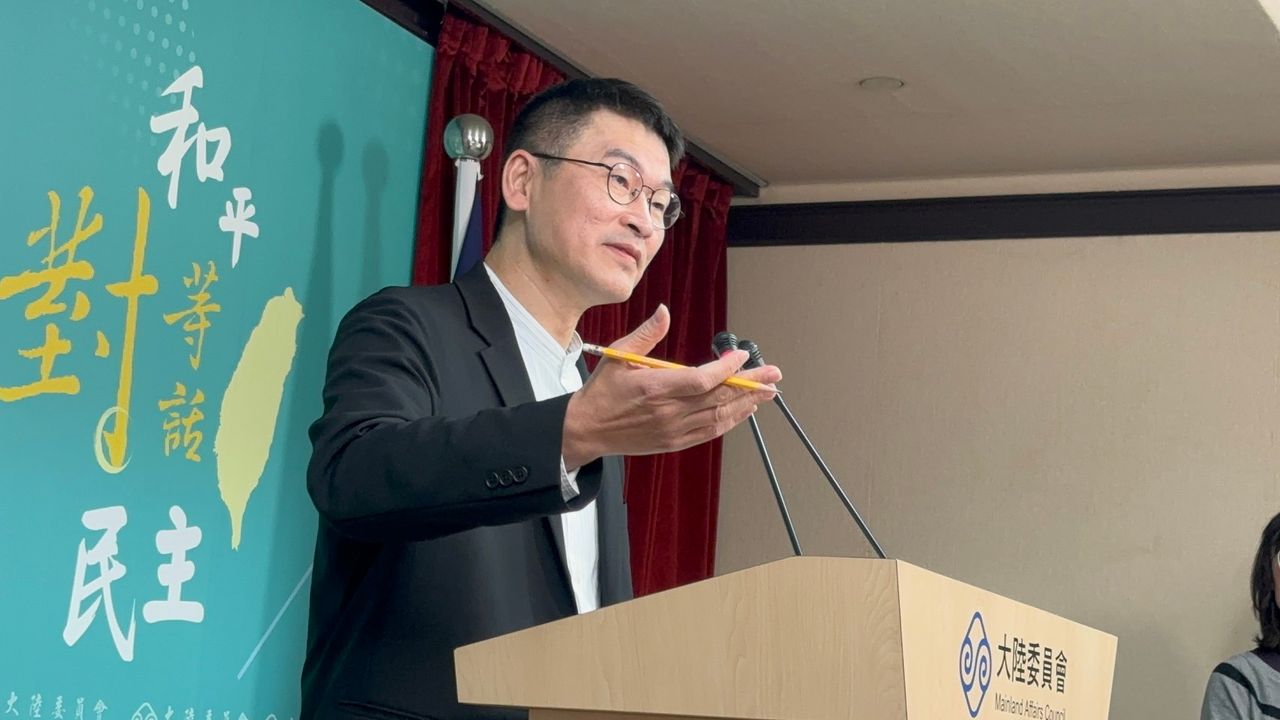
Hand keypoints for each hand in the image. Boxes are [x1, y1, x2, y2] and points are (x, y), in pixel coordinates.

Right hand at [562, 305, 781, 469]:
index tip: (742, 355)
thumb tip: (665, 311)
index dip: (727, 368)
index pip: (703, 379)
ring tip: (766, 391)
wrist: (587, 429)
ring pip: (720, 417)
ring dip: (746, 403)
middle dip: (750, 384)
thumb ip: (646, 334)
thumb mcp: (619, 355)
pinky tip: (744, 410)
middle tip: (773, 374)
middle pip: (719, 398)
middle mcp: (668, 412)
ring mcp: (673, 430)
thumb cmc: (603, 391)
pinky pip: (710, 432)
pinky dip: (731, 421)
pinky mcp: (675, 442)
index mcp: (655, 388)